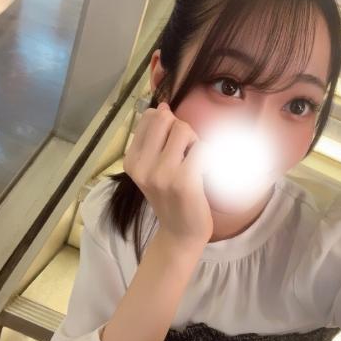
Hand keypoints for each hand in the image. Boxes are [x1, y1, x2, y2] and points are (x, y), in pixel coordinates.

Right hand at [124, 101, 212, 250]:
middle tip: (186, 153)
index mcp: (131, 161)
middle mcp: (141, 167)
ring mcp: (161, 174)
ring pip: (184, 130)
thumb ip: (155, 139)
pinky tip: (204, 173)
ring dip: (195, 142)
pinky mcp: (183, 181)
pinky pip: (202, 148)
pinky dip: (209, 156)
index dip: (167, 124)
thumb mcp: (154, 168)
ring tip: (194, 163)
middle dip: (181, 129)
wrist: (181, 232)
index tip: (172, 146)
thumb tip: (162, 107)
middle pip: (165, 119)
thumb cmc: (172, 197)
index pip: (148, 117)